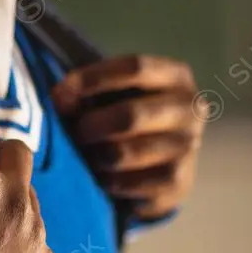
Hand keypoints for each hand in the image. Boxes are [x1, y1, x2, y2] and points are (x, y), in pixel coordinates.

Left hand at [51, 55, 205, 220]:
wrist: (160, 156)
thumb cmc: (127, 109)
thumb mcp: (112, 90)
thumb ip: (87, 88)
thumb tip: (60, 100)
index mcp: (176, 76)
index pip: (134, 67)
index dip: (93, 78)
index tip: (61, 93)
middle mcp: (191, 109)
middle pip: (129, 115)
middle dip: (89, 125)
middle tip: (72, 133)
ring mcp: (189, 148)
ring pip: (123, 154)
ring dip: (93, 155)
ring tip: (83, 153)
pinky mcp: (179, 183)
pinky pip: (126, 184)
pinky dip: (104, 180)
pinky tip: (99, 174)